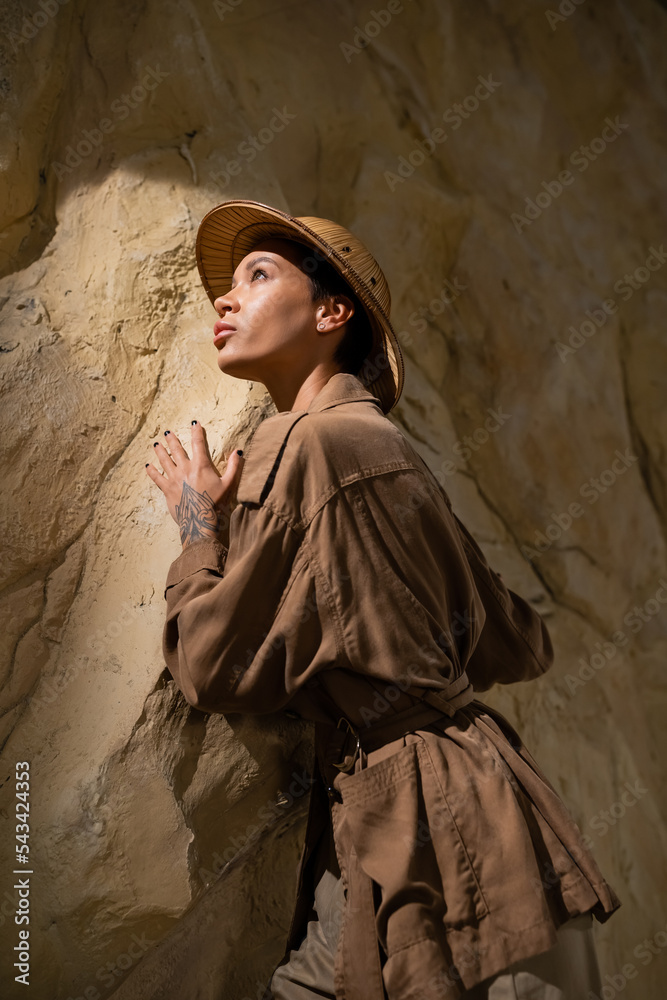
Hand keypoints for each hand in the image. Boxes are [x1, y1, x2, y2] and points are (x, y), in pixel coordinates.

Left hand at [146, 422, 243, 548]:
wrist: (199, 520)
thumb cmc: (215, 503)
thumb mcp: (228, 484)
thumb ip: (233, 466)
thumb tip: (238, 451)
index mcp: (201, 465)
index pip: (198, 443)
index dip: (196, 431)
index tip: (194, 423)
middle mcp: (185, 468)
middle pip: (177, 449)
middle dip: (172, 439)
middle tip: (167, 432)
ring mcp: (174, 478)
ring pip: (165, 460)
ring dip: (160, 451)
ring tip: (156, 444)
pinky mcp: (167, 489)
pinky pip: (156, 477)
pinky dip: (151, 471)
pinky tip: (147, 466)